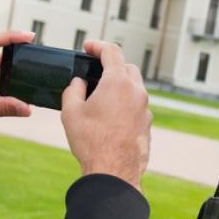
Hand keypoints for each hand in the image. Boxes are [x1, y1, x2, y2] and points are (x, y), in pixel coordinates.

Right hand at [60, 40, 150, 190]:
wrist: (113, 172)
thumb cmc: (91, 142)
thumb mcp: (71, 112)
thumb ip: (73, 90)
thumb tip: (78, 83)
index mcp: (117, 82)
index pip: (111, 51)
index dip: (98, 46)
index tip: (88, 48)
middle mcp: (136, 92)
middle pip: (127, 68)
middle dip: (111, 66)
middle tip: (94, 73)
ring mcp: (145, 109)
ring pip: (134, 89)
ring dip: (119, 88)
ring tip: (100, 99)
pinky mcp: (147, 125)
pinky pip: (137, 108)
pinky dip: (125, 106)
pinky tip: (110, 119)